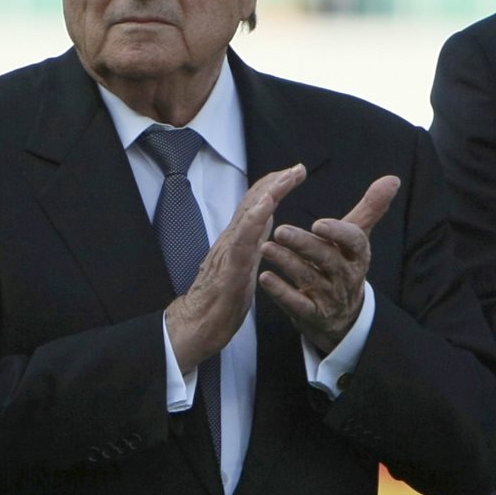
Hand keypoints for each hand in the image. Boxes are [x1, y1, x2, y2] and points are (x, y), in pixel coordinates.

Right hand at [165, 164, 306, 373]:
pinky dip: (254, 219)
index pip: (258, 205)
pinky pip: (242, 240)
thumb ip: (253, 242)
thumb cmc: (220, 300)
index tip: (295, 173)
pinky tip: (267, 206)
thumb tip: (266, 222)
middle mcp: (233, 239)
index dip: (275, 186)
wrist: (197, 326)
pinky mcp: (230, 268)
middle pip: (254, 202)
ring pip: (249, 215)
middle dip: (277, 181)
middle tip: (298, 168)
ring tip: (286, 177)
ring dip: (269, 193)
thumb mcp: (245, 265)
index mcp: (240, 239)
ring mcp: (230, 251)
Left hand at [259, 175, 400, 353]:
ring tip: (266, 247)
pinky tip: (265, 277)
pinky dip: (280, 292)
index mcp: (358, 255)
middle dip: (304, 245)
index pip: (354, 242)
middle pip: (327, 259)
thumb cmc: (345, 265)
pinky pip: (296, 304)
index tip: (318, 223)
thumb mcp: (358, 239)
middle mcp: (346, 276)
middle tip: (280, 230)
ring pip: (308, 278)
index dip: (338, 233)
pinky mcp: (312, 315)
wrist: (343, 316)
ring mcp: (329, 298)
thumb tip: (393, 178)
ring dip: (286, 262)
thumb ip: (371, 208)